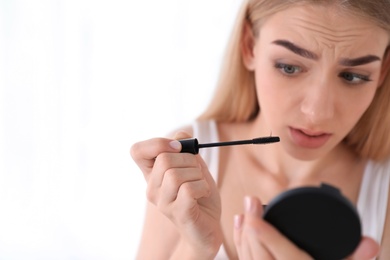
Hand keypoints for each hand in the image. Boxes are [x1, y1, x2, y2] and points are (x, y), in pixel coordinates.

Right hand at [130, 131, 221, 255]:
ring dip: (197, 175)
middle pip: (164, 159)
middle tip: (196, 172)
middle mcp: (152, 188)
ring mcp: (163, 203)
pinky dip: (203, 187)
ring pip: (175, 174)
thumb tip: (180, 138)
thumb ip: (185, 148)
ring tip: (200, 185)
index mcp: (152, 174)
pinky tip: (203, 194)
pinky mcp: (178, 213)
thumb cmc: (199, 193)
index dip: (157, 143)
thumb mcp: (193, 165)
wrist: (209, 225)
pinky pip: (188, 189)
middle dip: (189, 160)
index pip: (136, 151)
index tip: (177, 147)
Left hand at [233, 196, 378, 259]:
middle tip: (251, 200)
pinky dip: (240, 245)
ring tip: (245, 211)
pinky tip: (240, 226)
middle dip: (251, 226)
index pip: (285, 256)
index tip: (254, 210)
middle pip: (259, 255)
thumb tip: (370, 244)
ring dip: (243, 234)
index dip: (267, 234)